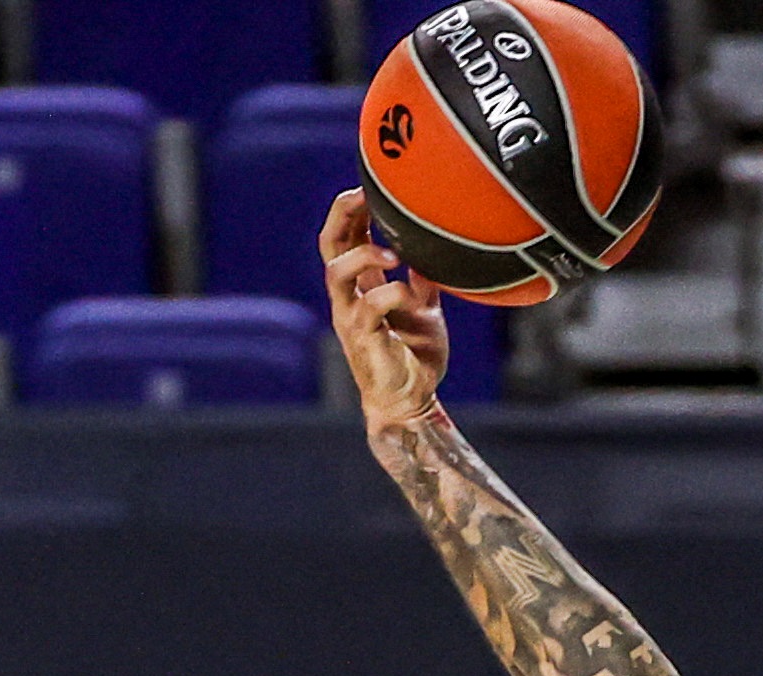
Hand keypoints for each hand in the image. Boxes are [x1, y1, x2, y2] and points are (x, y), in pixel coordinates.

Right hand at [323, 188, 450, 427]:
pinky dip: (394, 294)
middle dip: (342, 214)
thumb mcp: (424, 310)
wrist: (412, 401)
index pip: (344, 237)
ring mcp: (351, 318)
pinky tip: (413, 298)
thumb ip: (422, 280)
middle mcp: (348, 298)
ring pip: (337, 272)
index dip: (351, 209)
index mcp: (360, 287)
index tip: (369, 187)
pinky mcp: (363, 339)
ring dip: (364, 254)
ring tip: (393, 253)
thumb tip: (433, 249)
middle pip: (329, 244)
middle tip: (362, 193)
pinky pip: (370, 305)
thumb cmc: (415, 357)